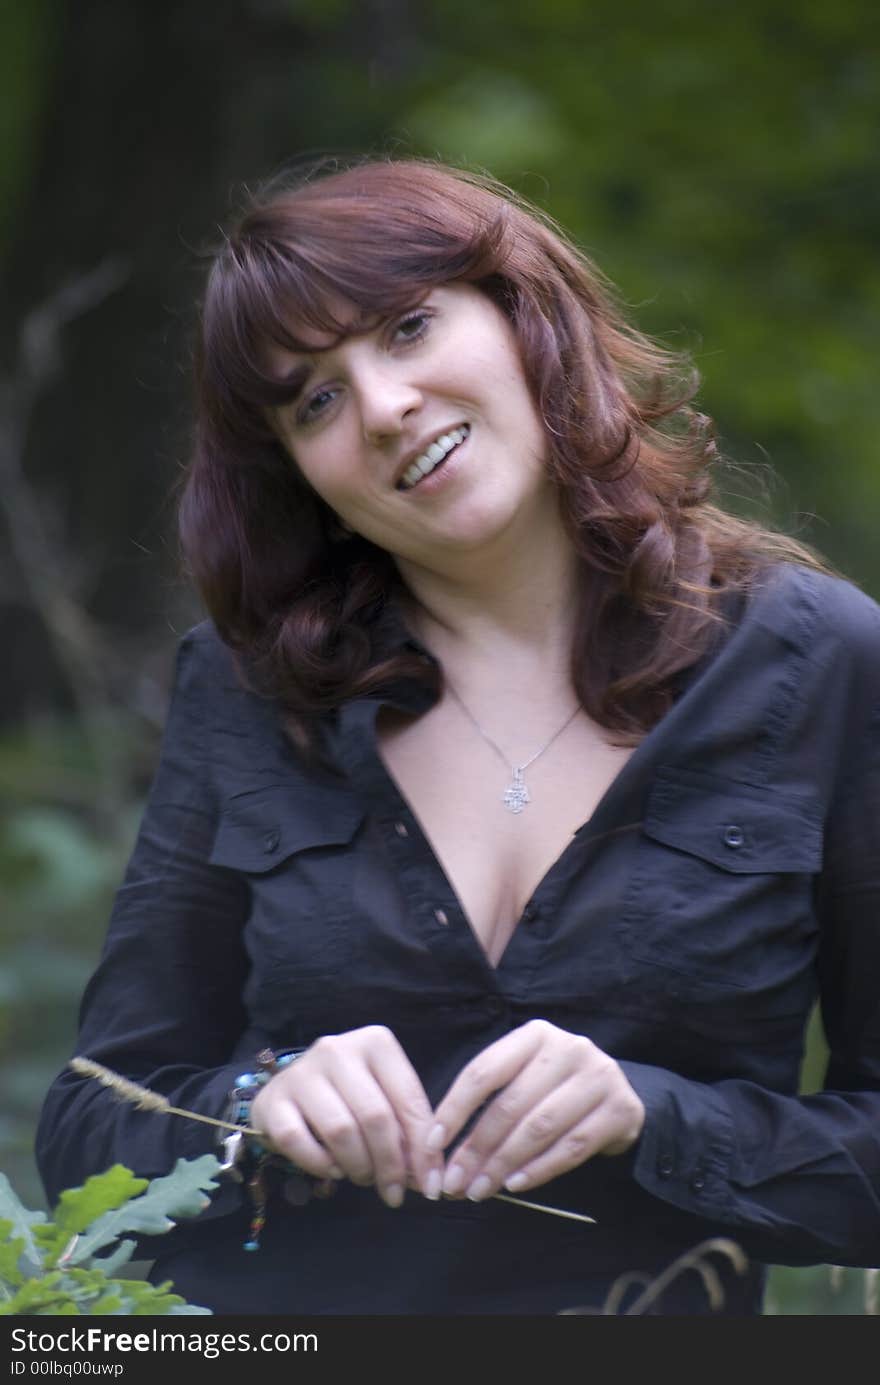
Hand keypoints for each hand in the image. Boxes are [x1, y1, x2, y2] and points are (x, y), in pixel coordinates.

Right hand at [249, 1025, 442, 1208]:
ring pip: (340, 1130)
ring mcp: (301, 1073)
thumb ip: (409, 1131)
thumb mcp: (385, 1100)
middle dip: (390, 1163)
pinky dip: (320, 1164)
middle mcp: (337, 1050)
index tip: (430, 1185)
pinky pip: (298, 1142)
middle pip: (375, 1116)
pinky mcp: (272, 1101)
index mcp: (375, 1042)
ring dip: (358, 1166)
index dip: (423, 1148)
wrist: (289, 1092)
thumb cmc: (349, 1096)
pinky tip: (331, 1169)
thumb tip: (430, 1178)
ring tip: (363, 1177)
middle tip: (393, 1191)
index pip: (409, 1099)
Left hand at [429, 1019, 644, 1201]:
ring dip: (504, 1164)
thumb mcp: (524, 1077)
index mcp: (534, 1035)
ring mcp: (598, 1077)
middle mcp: (568, 1048)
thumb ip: (490, 1102)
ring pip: (539, 1127)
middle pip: (510, 1104)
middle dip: (477, 1148)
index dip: (455, 1109)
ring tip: (480, 1190)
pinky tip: (515, 1185)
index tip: (432, 1143)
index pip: (484, 1072)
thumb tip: (442, 1148)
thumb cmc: (556, 1089)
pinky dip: (539, 1169)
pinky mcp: (619, 1109)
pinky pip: (572, 1146)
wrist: (619, 1096)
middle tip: (455, 1181)